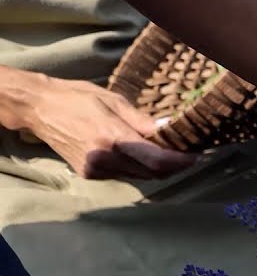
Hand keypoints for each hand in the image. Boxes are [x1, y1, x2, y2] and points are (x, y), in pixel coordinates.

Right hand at [21, 75, 196, 179]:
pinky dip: (136, 168)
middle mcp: (104, 158)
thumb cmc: (78, 98)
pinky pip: (124, 175)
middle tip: (186, 154)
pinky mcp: (90, 174)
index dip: (180, 161)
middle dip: (173, 166)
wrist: (40, 109)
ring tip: (166, 154)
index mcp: (112, 137)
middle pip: (152, 172)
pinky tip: (138, 155)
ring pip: (139, 176)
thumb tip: (169, 128)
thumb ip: (142, 120)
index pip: (156, 159)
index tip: (196, 155)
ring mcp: (96, 169)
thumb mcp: (114, 101)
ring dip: (156, 169)